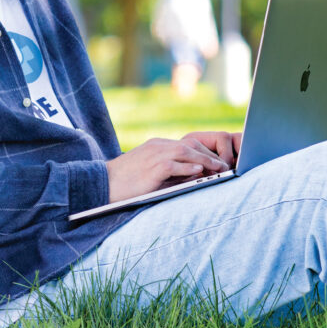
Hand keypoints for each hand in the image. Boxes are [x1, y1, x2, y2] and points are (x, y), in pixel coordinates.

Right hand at [105, 131, 242, 202]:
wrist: (103, 183)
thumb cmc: (125, 182)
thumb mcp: (150, 173)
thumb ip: (170, 172)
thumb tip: (194, 178)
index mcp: (157, 145)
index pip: (187, 144)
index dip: (204, 153)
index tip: (216, 163)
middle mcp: (158, 146)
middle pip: (191, 144)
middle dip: (209, 155)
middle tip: (223, 166)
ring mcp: (155, 155)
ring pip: (186, 152)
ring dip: (205, 160)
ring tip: (219, 169)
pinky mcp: (152, 167)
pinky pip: (174, 164)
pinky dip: (189, 168)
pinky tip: (200, 173)